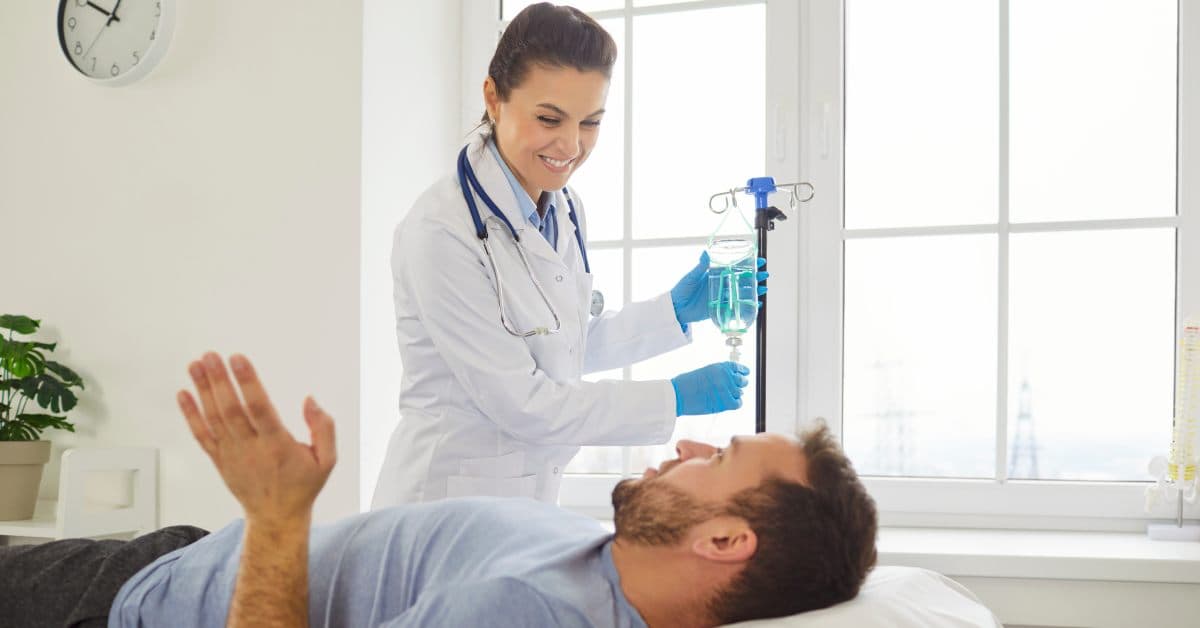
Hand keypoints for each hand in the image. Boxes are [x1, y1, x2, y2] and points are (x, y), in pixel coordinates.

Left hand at [176, 352, 335, 523]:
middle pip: (231, 409)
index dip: (248, 382)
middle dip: (219, 380)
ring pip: (214, 418)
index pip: (260, 409)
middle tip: (211, 356)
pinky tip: (183, 394)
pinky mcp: (219, 460)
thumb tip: (310, 399)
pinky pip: (202, 434)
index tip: (239, 360)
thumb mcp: (327, 460)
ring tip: (196, 365)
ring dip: (203, 390)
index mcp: (278, 446)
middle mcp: (251, 449)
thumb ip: (323, 428)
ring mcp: (232, 454)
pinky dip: (190, 414)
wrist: (276, 517)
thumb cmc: (302, 486)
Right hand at [670, 361, 749, 415]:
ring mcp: (726, 389)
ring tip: (724, 397)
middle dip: (739, 384)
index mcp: (719, 367)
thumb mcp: (704, 372)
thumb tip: (727, 380)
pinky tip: (728, 403)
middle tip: (733, 388)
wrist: (678, 395)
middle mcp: (725, 377)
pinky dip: (734, 403)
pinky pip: (737, 403)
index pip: (738, 367)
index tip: (745, 373)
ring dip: (734, 395)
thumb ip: (717, 374)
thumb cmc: (685, 384)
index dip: (743, 371)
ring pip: (739, 393)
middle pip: (742, 381)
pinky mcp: (724, 402)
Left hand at [671, 252, 769, 326]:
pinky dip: (747, 305)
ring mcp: (722, 295)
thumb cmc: (681, 290)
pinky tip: (756, 304)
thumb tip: (705, 253)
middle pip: (742, 278)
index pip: (735, 266)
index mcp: (715, 273)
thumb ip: (700, 267)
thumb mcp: (691, 277)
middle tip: (765, 274)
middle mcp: (721, 283)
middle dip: (755, 276)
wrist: (676, 308)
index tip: (758, 260)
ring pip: (741, 291)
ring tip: (763, 288)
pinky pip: (737, 305)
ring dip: (754, 290)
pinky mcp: (721, 307)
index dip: (747, 263)